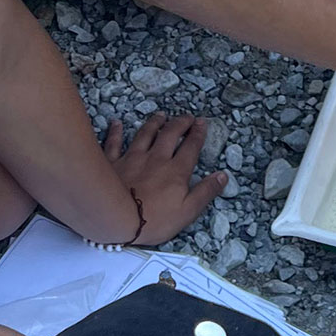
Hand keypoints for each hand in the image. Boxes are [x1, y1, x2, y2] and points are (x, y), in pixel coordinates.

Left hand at [92, 114, 227, 245]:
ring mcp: (133, 158)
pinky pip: (114, 144)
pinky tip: (116, 123)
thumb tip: (222, 176)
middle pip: (170, 135)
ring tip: (160, 115)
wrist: (116, 217)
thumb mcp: (187, 211)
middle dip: (180, 124)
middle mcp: (156, 159)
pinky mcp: (113, 163)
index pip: (190, 147)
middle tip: (186, 117)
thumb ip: (205, 192)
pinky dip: (115, 133)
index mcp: (176, 171)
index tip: (201, 123)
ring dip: (154, 123)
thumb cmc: (153, 220)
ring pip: (145, 134)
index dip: (198, 134)